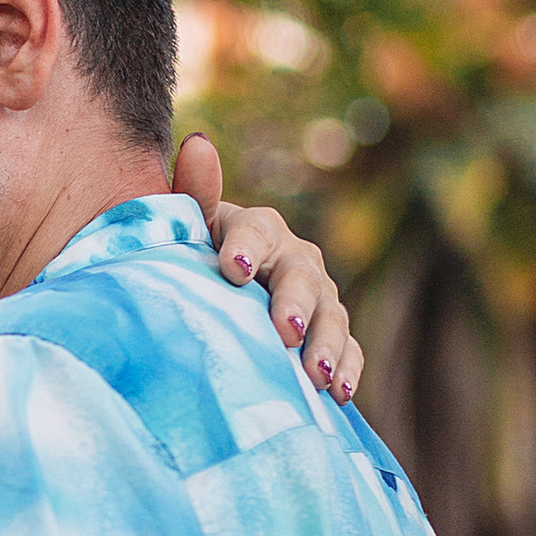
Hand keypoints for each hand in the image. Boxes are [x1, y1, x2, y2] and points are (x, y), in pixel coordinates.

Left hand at [173, 133, 362, 404]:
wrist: (218, 298)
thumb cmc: (196, 261)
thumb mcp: (187, 232)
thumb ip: (191, 195)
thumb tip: (198, 143)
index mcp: (257, 228)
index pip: (255, 230)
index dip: (246, 247)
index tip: (232, 270)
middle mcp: (295, 257)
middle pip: (301, 276)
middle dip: (295, 304)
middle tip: (284, 332)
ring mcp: (319, 296)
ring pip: (330, 315)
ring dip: (326, 344)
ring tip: (317, 375)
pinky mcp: (330, 333)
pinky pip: (348, 348)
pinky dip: (347, 369)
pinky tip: (339, 393)